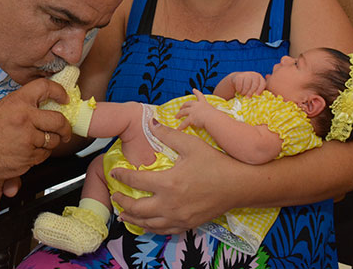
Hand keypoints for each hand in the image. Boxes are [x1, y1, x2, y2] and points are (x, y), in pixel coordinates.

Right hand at [0, 78, 72, 180]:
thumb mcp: (6, 107)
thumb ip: (27, 104)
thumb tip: (51, 105)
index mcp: (18, 102)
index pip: (45, 87)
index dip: (59, 92)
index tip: (65, 99)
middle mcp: (25, 118)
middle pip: (59, 121)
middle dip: (65, 127)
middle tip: (65, 130)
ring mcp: (27, 139)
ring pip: (53, 140)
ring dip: (50, 142)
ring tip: (37, 142)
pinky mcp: (28, 157)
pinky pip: (44, 155)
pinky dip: (40, 154)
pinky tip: (28, 151)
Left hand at [109, 121, 235, 233]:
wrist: (238, 185)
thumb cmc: (215, 163)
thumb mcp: (191, 144)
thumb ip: (168, 134)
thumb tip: (151, 122)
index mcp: (168, 183)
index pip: (136, 181)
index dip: (121, 177)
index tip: (114, 173)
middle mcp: (170, 204)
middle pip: (137, 209)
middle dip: (122, 202)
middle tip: (115, 196)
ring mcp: (178, 217)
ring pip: (147, 224)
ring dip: (132, 219)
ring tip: (123, 214)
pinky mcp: (187, 225)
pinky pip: (162, 230)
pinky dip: (150, 228)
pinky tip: (146, 224)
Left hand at [175, 89, 214, 129]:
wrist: (213, 119)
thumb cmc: (216, 116)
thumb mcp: (214, 112)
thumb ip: (211, 113)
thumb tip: (214, 118)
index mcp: (203, 103)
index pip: (200, 95)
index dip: (196, 92)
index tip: (193, 89)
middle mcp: (197, 106)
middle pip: (188, 103)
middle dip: (183, 105)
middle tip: (181, 108)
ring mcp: (193, 111)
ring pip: (183, 112)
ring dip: (179, 114)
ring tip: (176, 117)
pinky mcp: (191, 118)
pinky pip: (184, 123)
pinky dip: (181, 126)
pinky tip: (178, 129)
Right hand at [232, 71, 265, 96]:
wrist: (238, 79)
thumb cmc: (248, 86)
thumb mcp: (254, 87)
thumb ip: (258, 91)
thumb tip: (258, 98)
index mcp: (260, 78)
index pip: (262, 84)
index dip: (260, 90)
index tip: (257, 95)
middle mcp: (254, 75)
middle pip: (255, 85)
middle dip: (251, 92)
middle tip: (248, 98)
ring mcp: (247, 74)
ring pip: (247, 86)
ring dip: (244, 92)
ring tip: (242, 94)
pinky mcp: (239, 76)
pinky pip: (240, 85)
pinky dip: (239, 90)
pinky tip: (239, 91)